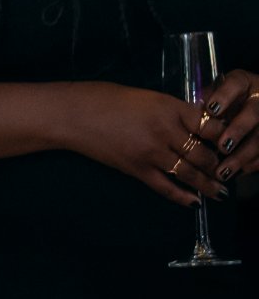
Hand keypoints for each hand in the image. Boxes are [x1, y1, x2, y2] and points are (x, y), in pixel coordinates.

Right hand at [61, 80, 224, 206]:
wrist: (71, 114)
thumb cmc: (103, 98)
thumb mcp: (145, 96)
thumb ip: (170, 110)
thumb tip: (194, 124)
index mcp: (168, 107)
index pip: (209, 126)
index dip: (223, 137)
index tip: (228, 142)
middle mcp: (165, 130)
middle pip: (204, 153)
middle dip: (218, 164)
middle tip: (226, 171)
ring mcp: (152, 152)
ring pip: (190, 173)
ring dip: (208, 185)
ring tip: (220, 191)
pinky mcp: (137, 169)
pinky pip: (166, 187)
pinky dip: (183, 197)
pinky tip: (194, 202)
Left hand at [194, 69, 258, 188]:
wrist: (253, 101)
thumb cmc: (225, 98)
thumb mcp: (216, 92)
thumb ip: (206, 100)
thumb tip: (190, 111)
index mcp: (243, 82)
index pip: (236, 83)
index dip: (224, 96)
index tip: (211, 109)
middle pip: (253, 114)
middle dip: (237, 131)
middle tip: (222, 147)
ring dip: (243, 155)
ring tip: (224, 171)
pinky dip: (253, 163)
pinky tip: (239, 172)